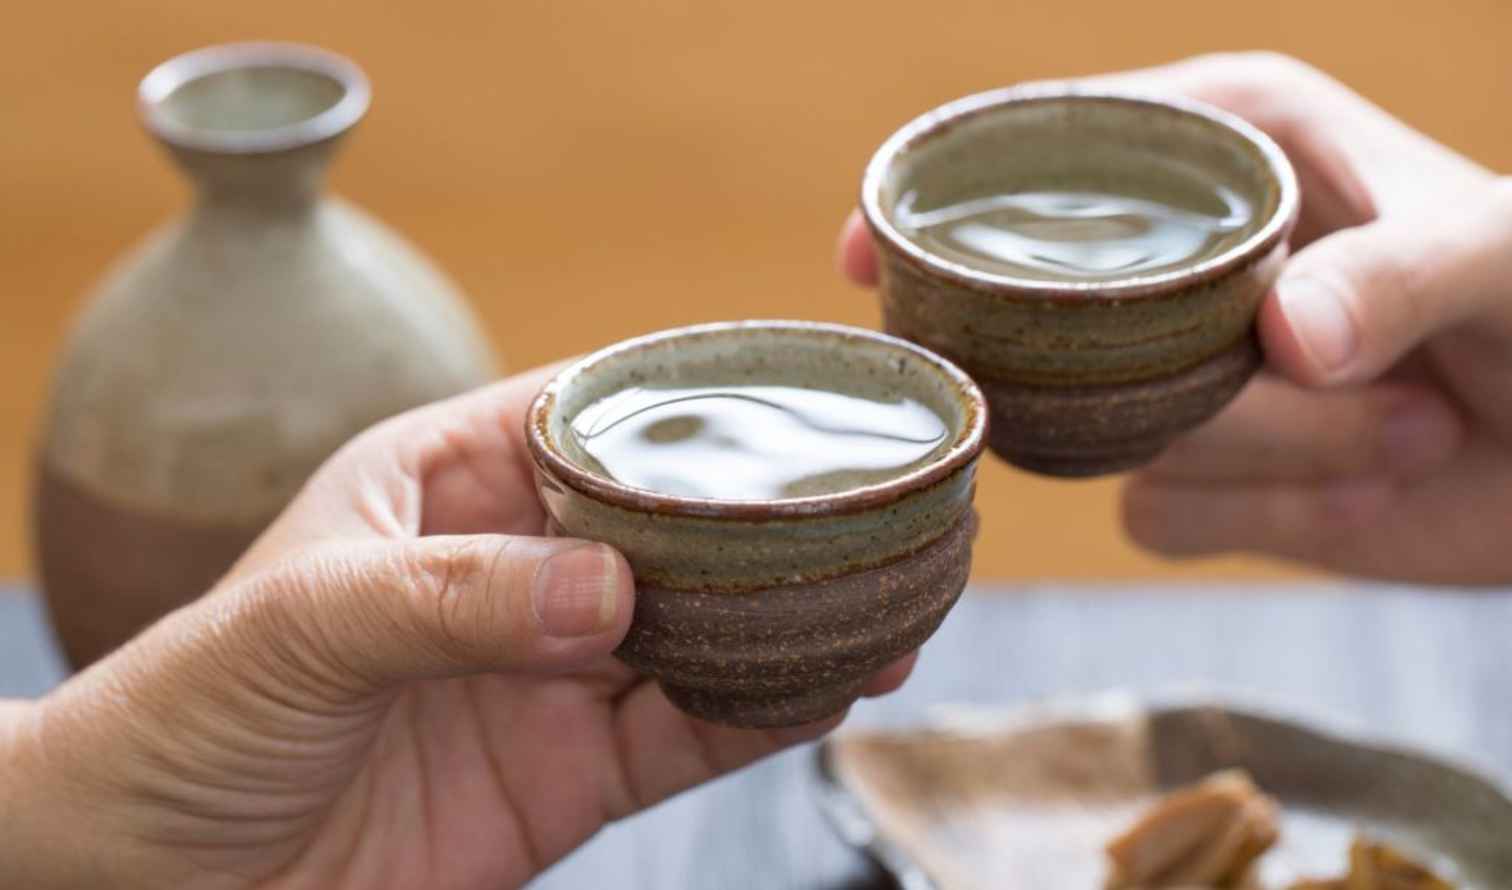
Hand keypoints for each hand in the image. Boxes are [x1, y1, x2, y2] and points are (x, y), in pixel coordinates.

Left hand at [0, 365, 913, 888]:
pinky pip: (690, 736)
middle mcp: (519, 566)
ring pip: (704, 631)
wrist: (156, 883)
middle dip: (773, 515)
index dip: (693, 393)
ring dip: (794, 617)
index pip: (594, 410)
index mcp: (451, 479)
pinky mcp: (570, 778)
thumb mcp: (302, 622)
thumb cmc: (190, 711)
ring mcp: (552, 674)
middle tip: (875, 501)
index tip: (802, 383)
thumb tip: (612, 592)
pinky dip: (764, 714)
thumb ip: (453, 597)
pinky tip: (830, 685)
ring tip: (889, 594)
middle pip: (675, 524)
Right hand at [838, 52, 1511, 584]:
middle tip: (1294, 366)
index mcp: (1227, 150)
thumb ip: (1398, 271)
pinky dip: (1268, 514)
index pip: (1051, 152)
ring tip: (1409, 421)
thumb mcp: (1500, 255)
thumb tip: (1280, 338)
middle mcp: (1180, 266)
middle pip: (1048, 320)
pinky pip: (1158, 515)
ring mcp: (1173, 382)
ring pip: (1105, 439)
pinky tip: (1369, 482)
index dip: (950, 192)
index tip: (868, 241)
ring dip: (1273, 451)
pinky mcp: (1196, 481)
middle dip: (1166, 370)